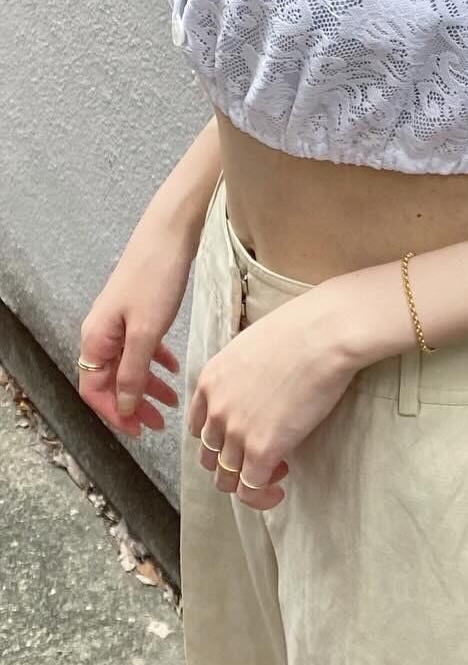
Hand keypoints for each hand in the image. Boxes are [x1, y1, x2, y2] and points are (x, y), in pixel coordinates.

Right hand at [78, 205, 192, 438]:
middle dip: (134, 404)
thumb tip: (123, 405)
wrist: (171, 234)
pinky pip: (142, 345)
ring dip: (148, 385)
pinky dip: (156, 360)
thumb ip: (132, 371)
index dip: (115, 414)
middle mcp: (102, 333)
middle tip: (159, 423)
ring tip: (172, 402)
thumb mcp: (145, 331)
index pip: (95, 391)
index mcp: (95, 340)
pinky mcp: (139, 310)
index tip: (140, 430)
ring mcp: (120, 321)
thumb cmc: (156, 279)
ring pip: (130, 364)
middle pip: (112, 381)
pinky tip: (174, 368)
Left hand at [185, 287, 354, 510]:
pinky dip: (261, 497)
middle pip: (210, 454)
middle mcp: (216, 408)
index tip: (243, 437)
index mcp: (211, 380)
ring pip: (226, 476)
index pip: (198, 425)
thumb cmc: (304, 328)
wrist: (326, 333)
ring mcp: (236, 431)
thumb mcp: (255, 345)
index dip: (219, 438)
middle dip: (232, 461)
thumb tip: (261, 385)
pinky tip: (279, 491)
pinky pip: (250, 489)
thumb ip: (245, 372)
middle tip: (263, 454)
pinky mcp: (262, 448)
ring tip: (276, 471)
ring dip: (248, 479)